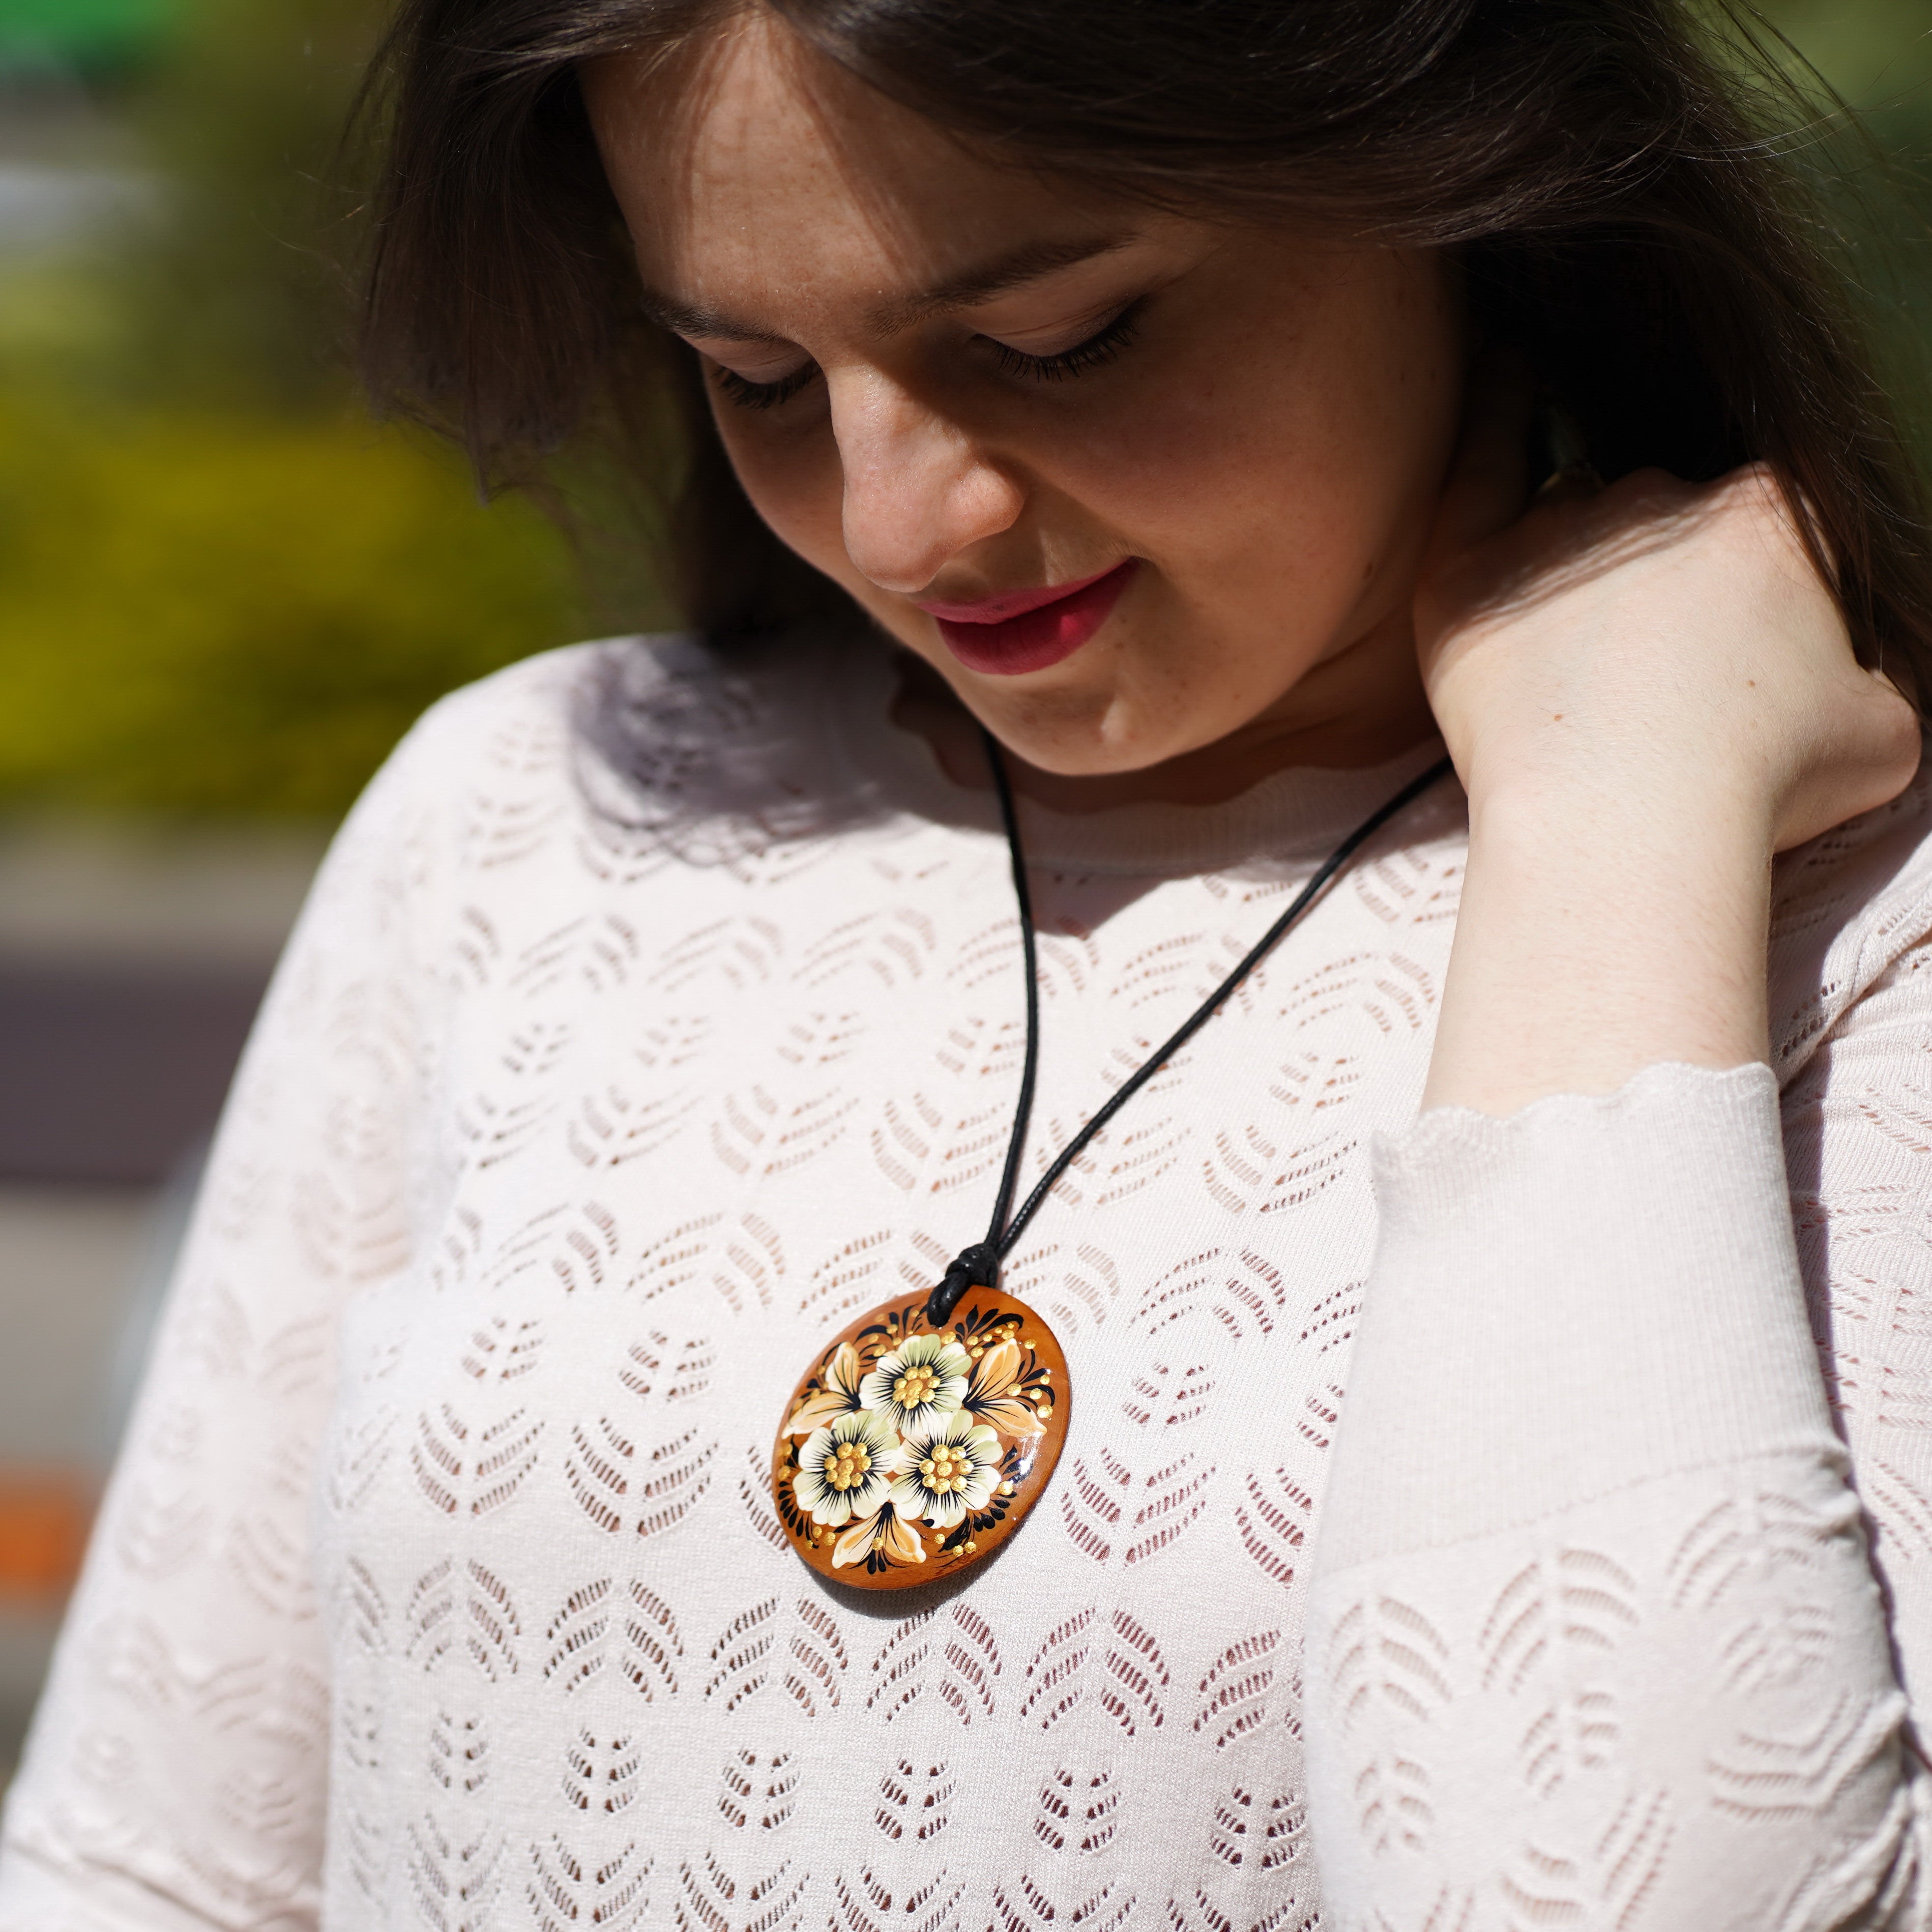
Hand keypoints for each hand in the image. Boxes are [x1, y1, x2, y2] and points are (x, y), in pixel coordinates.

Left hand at [1412, 356, 1921, 1114]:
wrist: (1626, 827)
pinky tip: (1503, 367)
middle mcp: (1668, 499)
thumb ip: (1873, 681)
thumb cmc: (1759, 788)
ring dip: (1587, 549)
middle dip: (1666, 585)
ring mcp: (1563, 528)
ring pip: (1580, 507)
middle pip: (1670, 518)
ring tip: (1574, 626)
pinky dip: (1493, 407)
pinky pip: (1481, 456)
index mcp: (1773, 521)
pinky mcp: (1471, 568)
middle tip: (1649, 680)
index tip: (1734, 657)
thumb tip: (1859, 681)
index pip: (1769, 527)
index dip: (1754, 596)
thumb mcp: (1881, 731)